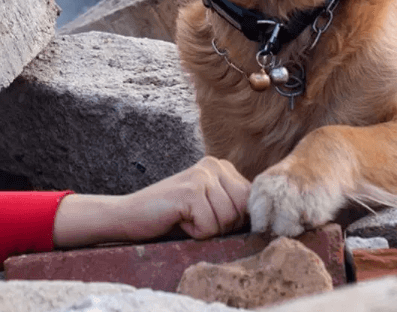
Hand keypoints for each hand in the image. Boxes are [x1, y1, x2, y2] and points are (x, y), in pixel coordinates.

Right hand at [53, 156, 250, 247]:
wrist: (130, 216)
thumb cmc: (172, 217)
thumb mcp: (210, 206)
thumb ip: (233, 204)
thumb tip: (266, 217)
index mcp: (223, 167)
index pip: (251, 201)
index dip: (233, 219)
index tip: (208, 216)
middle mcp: (215, 165)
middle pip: (243, 211)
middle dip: (222, 226)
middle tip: (195, 218)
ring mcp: (202, 175)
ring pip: (227, 220)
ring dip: (206, 230)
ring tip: (185, 218)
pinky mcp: (190, 190)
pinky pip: (209, 226)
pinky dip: (194, 232)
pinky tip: (178, 220)